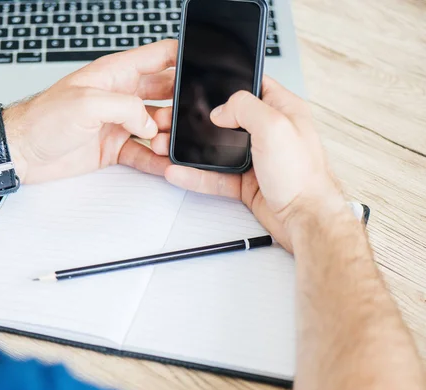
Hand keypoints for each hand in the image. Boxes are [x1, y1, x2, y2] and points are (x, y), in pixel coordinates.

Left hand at [3, 40, 176, 183]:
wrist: (23, 151)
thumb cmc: (43, 119)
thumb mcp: (87, 103)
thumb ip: (126, 107)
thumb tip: (149, 122)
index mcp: (115, 73)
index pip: (158, 57)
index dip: (182, 57)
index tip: (203, 66)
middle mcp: (120, 96)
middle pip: (165, 93)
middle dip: (181, 103)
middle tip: (192, 115)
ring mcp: (119, 122)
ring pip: (158, 125)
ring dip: (169, 134)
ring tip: (170, 144)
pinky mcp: (114, 147)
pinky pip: (144, 153)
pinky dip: (157, 160)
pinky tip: (166, 164)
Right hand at [151, 77, 345, 250]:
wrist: (307, 221)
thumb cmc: (304, 177)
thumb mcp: (275, 127)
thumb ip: (245, 108)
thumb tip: (220, 109)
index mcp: (282, 110)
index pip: (253, 85)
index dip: (229, 81)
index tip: (203, 83)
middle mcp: (268, 132)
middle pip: (227, 118)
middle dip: (199, 119)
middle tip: (175, 118)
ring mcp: (256, 158)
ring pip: (216, 149)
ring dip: (191, 149)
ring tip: (168, 146)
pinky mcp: (246, 182)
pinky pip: (215, 175)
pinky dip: (195, 175)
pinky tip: (179, 172)